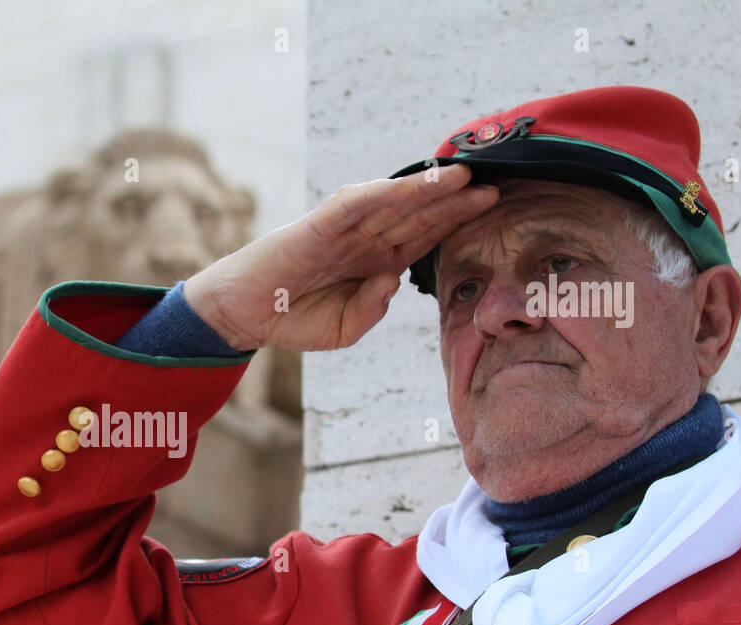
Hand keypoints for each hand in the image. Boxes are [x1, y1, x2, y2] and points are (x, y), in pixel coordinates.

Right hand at [182, 165, 498, 351]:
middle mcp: (364, 240)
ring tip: (461, 177)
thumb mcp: (345, 330)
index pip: (423, 235)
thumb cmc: (294, 318)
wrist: (246, 314)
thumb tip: (391, 279)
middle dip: (454, 201)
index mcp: (377, 262)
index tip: (492, 207)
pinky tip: (405, 186)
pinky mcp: (316, 228)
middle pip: (417, 214)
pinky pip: (351, 207)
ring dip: (424, 190)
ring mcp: (342, 230)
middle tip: (495, 183)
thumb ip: (372, 309)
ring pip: (391, 204)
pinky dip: (378, 195)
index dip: (456, 221)